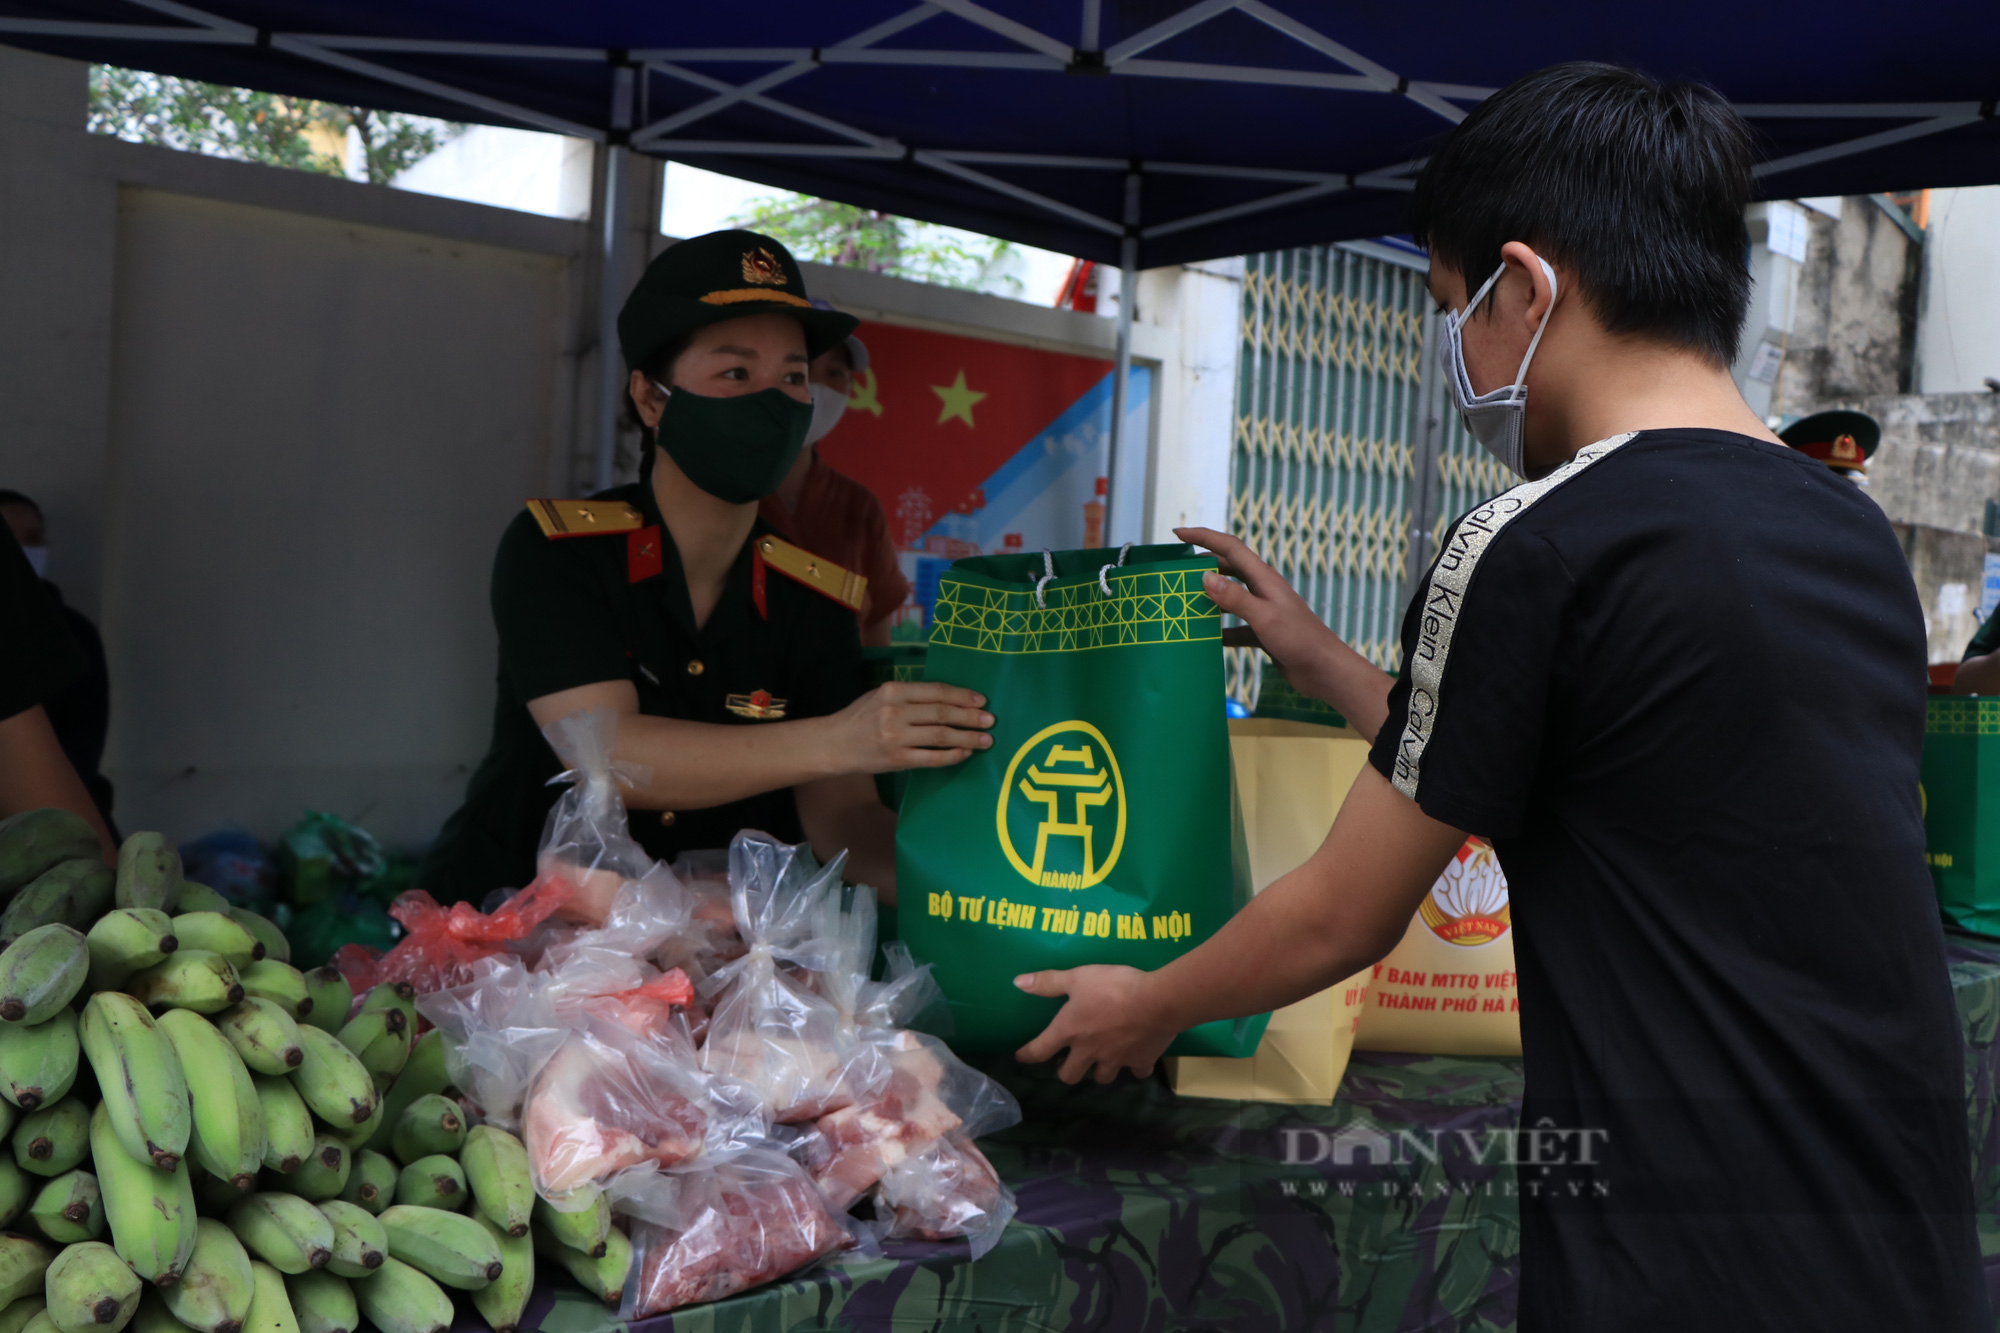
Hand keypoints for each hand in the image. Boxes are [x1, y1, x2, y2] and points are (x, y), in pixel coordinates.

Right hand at [829, 680, 993, 773]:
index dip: (962, 696)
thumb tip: (950, 698)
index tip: (981, 701)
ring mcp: (896, 737)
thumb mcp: (881, 696)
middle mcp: (895, 712)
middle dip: (970, 717)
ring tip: (985, 740)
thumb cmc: (861, 718)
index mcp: (893, 691)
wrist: (834, 745)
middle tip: (990, 720)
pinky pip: (932, 758)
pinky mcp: (897, 760)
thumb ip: (910, 696)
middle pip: (942, 713)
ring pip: (940, 736)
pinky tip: (965, 753)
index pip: (936, 691)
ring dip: (967, 737)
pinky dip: (952, 755)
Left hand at [1013, 965, 1179, 1083]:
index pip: (1040, 1049)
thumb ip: (1048, 982)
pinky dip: (1134, 1068)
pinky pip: (1136, 1072)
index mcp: (1069, 1031)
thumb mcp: (1077, 977)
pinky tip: (1136, 1059)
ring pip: (1101, 1078)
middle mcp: (1089, 1052)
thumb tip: (1018, 983)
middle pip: (1070, 1076)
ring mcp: (1115, 1060)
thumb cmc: (1112, 987)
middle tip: (1067, 1062)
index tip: (1021, 1057)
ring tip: (1100, 1061)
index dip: (1028, 1054)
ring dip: (1098, 1071)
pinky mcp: (1140, 1061)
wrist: (1157, 1001)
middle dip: (1066, 1071)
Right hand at [1176, 526, 1344, 694]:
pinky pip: (1237, 627)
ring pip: (1231, 597)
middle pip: (1228, 568)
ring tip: (1186, 602)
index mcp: (1264, 579)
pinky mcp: (1264, 633)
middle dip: (1203, 565)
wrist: (1324, 670)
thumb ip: (1235, 597)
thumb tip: (1205, 577)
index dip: (1204, 537)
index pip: (1230, 548)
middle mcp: (1263, 590)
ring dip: (1210, 598)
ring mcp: (1264, 611)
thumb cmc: (1300, 640)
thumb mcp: (1264, 617)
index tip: (1179, 534)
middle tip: (1177, 571)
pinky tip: (1208, 639)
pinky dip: (1221, 630)